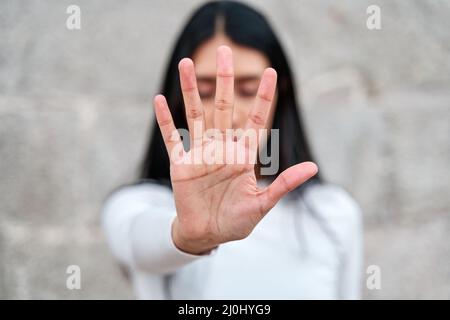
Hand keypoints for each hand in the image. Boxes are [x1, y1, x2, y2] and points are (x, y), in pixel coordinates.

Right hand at [153, 45, 317, 254]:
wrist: (207, 235)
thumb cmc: (236, 221)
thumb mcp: (262, 205)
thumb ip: (284, 184)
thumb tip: (313, 167)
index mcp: (243, 155)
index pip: (256, 120)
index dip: (263, 97)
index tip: (271, 73)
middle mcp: (222, 148)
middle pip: (224, 107)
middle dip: (225, 79)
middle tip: (224, 50)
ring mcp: (200, 153)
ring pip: (196, 115)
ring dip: (191, 90)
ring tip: (186, 64)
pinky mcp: (181, 164)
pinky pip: (172, 138)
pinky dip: (165, 121)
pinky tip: (159, 99)